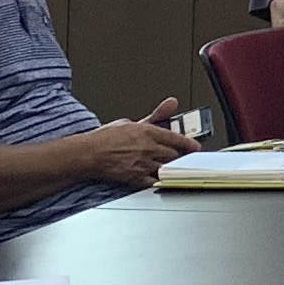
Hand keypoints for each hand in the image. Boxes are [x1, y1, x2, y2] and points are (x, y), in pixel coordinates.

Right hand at [82, 111, 197, 186]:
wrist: (88, 154)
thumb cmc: (105, 138)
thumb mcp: (131, 122)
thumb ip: (155, 115)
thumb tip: (172, 103)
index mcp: (148, 132)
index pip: (176, 138)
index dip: (188, 144)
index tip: (195, 147)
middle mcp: (148, 148)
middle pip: (173, 154)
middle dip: (178, 157)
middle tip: (182, 158)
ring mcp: (143, 164)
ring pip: (166, 168)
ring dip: (171, 168)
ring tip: (173, 169)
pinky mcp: (136, 178)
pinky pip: (154, 182)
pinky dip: (160, 181)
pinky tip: (162, 180)